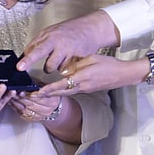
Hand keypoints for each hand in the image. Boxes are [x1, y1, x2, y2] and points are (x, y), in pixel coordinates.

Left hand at [9, 91, 63, 123]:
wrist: (54, 108)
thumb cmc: (50, 95)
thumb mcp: (48, 88)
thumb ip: (40, 86)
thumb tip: (28, 82)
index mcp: (52, 101)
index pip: (39, 98)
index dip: (29, 94)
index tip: (21, 91)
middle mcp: (47, 110)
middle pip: (31, 104)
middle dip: (20, 98)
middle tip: (13, 93)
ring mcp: (40, 116)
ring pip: (26, 110)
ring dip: (16, 103)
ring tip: (11, 97)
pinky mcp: (34, 119)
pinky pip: (23, 115)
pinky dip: (16, 108)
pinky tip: (12, 103)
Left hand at [18, 11, 118, 73]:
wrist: (91, 28)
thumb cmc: (69, 30)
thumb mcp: (51, 32)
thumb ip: (39, 43)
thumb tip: (25, 54)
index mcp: (49, 36)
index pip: (34, 48)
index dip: (27, 59)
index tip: (19, 67)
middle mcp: (57, 42)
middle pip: (44, 58)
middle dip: (37, 63)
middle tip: (30, 66)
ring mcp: (67, 50)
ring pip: (54, 67)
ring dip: (55, 67)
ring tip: (60, 58)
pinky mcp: (77, 58)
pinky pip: (66, 69)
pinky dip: (65, 67)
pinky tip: (69, 58)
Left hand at [34, 54, 148, 97]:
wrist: (123, 75)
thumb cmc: (109, 64)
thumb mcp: (91, 59)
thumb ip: (76, 65)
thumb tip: (64, 72)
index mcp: (82, 78)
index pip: (61, 85)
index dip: (48, 89)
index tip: (37, 91)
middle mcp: (81, 86)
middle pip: (59, 92)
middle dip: (44, 95)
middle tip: (30, 95)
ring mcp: (84, 90)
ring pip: (63, 93)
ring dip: (50, 94)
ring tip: (37, 93)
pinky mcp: (86, 90)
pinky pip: (69, 92)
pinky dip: (59, 92)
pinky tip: (53, 90)